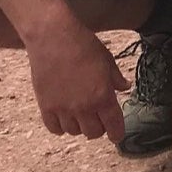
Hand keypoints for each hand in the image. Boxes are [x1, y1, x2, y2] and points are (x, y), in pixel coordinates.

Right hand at [25, 25, 130, 143]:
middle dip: (99, 128)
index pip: (113, 126)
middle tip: (99, 118)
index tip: (116, 135)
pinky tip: (64, 116)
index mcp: (103, 96)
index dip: (117, 133)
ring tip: (81, 113)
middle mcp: (83, 107)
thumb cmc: (83, 45)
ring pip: (74, 132)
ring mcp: (63, 108)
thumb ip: (116, 78)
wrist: (53, 37)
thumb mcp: (107, 60)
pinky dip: (61, 126)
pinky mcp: (45, 106)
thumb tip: (125, 87)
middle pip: (93, 133)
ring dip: (80, 126)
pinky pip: (54, 128)